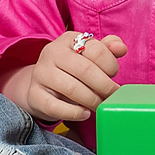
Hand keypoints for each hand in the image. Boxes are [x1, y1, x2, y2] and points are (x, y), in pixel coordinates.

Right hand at [6, 33, 127, 122]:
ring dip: (91, 100)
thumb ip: (106, 50)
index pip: (96, 50)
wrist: (41, 85)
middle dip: (104, 86)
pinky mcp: (34, 94)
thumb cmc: (71, 70)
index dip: (111, 65)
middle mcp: (52, 53)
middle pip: (85, 70)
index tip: (114, 76)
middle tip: (112, 96)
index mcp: (68, 40)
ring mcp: (41, 73)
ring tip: (99, 105)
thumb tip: (121, 48)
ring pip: (71, 88)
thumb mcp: (88, 55)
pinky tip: (84, 114)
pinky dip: (73, 113)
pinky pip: (55, 107)